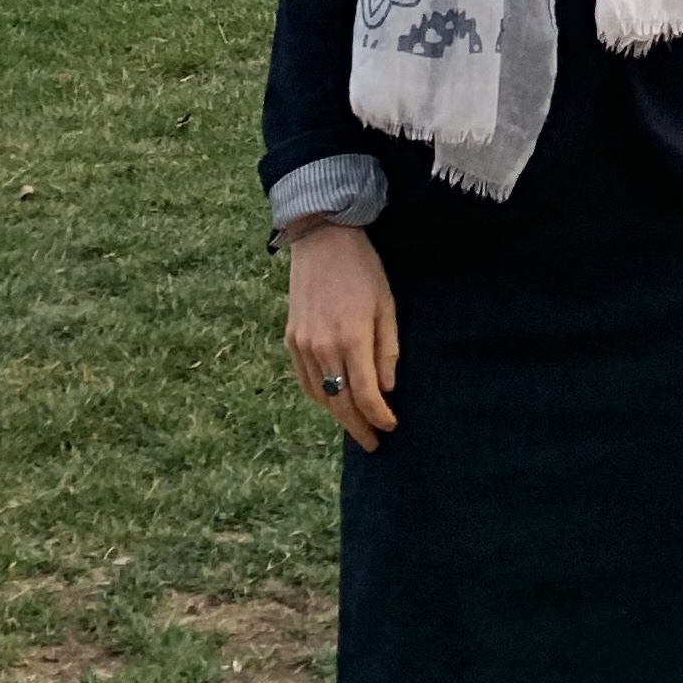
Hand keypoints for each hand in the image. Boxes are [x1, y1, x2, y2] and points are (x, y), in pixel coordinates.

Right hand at [284, 222, 398, 452]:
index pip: (365, 395)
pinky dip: (320, 397)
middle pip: (341, 403)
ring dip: (338, 416)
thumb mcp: (386, 305)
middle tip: (373, 442)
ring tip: (355, 426)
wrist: (322, 240)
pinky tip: (332, 403)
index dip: (379, 416)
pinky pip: (305, 381)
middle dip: (358, 426)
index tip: (391, 426)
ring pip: (321, 396)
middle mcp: (323, 348)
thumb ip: (387, 349)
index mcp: (351, 339)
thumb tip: (387, 389)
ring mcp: (303, 345)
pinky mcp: (291, 339)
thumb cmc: (363, 269)